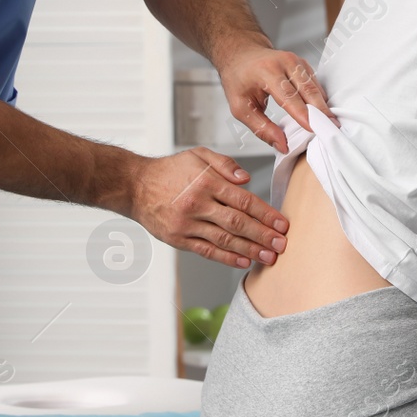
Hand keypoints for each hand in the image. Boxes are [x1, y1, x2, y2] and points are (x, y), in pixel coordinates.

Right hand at [126, 146, 289, 268]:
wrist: (134, 186)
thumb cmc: (170, 170)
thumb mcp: (198, 155)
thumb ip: (225, 164)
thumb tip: (246, 178)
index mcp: (206, 182)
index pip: (243, 200)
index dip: (266, 214)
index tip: (282, 224)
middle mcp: (197, 204)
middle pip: (237, 223)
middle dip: (263, 236)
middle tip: (282, 245)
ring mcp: (187, 224)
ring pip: (224, 240)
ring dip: (250, 250)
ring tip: (269, 257)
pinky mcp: (178, 239)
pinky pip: (206, 251)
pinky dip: (226, 258)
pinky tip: (243, 262)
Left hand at [216, 43, 337, 153]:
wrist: (242, 54)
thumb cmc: (239, 80)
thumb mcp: (240, 107)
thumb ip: (261, 127)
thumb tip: (282, 145)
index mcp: (266, 71)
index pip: (288, 95)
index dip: (302, 114)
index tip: (313, 129)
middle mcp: (284, 62)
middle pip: (307, 90)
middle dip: (321, 111)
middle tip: (332, 129)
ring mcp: (296, 61)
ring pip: (314, 87)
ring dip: (323, 106)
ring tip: (331, 125)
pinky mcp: (303, 64)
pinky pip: (315, 84)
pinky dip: (319, 99)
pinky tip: (322, 113)